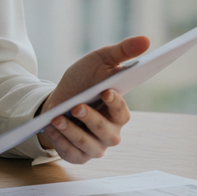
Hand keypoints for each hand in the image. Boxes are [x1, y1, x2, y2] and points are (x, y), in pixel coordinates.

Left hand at [36, 35, 149, 163]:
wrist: (58, 100)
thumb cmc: (83, 81)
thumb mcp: (100, 61)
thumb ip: (123, 51)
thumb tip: (147, 39)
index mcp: (119, 113)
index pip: (122, 112)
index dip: (115, 103)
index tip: (106, 91)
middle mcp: (110, 133)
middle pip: (106, 132)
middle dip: (91, 120)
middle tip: (77, 106)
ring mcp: (94, 147)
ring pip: (88, 146)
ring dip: (71, 132)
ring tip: (56, 119)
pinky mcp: (77, 156)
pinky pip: (71, 154)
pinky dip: (59, 142)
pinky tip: (49, 128)